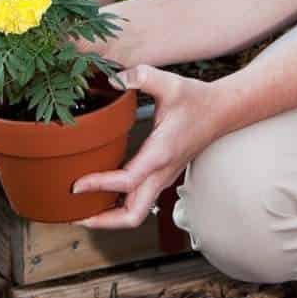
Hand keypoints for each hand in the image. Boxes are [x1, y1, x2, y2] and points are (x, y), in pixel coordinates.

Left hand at [71, 64, 223, 230]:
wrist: (222, 111)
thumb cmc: (197, 99)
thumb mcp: (170, 83)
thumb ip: (142, 76)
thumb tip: (114, 78)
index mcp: (161, 153)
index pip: (127, 181)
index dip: (99, 185)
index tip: (76, 185)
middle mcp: (161, 172)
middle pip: (132, 215)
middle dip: (102, 220)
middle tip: (74, 214)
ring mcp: (163, 178)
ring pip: (135, 212)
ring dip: (109, 216)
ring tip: (81, 208)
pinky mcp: (162, 176)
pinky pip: (138, 200)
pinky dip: (117, 205)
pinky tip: (100, 193)